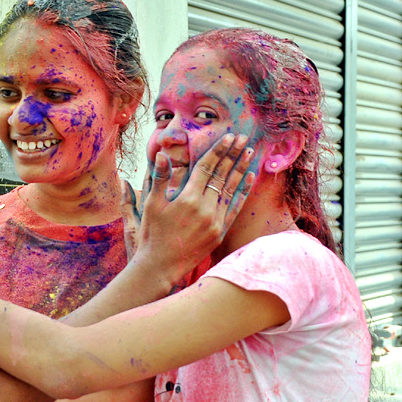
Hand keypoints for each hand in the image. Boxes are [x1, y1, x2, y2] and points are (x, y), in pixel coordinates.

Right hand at [129, 133, 253, 287]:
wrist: (161, 265)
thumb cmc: (153, 233)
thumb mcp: (151, 204)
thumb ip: (159, 178)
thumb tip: (161, 154)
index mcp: (187, 198)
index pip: (206, 167)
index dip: (217, 150)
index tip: (228, 137)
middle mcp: (204, 208)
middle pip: (221, 175)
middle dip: (233, 154)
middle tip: (243, 138)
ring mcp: (214, 221)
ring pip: (231, 189)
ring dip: (241, 168)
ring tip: (249, 152)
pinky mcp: (220, 232)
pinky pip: (235, 208)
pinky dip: (242, 191)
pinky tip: (249, 178)